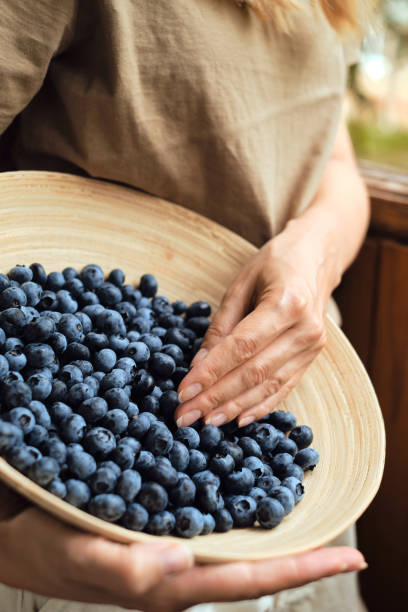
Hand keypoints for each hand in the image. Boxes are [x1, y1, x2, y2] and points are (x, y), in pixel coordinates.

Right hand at [0, 506, 365, 610]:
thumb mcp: (82, 557)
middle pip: (256, 563)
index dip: (302, 568)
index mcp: (174, 584)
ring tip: (308, 504)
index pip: (250, 578)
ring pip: (238, 537)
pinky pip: (213, 515)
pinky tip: (249, 480)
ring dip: (276, 527)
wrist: (28, 535)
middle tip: (347, 537)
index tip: (350, 555)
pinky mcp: (166, 524)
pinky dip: (238, 500)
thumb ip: (127, 566)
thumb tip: (179, 560)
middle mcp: (185, 567)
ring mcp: (178, 547)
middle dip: (302, 553)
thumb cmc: (54, 552)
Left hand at [176, 225, 336, 428]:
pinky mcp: (312, 358)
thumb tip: (199, 365)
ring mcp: (312, 347)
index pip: (242, 347)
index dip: (211, 372)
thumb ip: (221, 326)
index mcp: (286, 303)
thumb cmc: (275, 264)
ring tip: (205, 422)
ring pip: (269, 386)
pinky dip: (260, 407)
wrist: (317, 258)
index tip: (184, 390)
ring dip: (234, 408)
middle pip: (254, 372)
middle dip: (216, 397)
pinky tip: (238, 420)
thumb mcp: (241, 283)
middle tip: (185, 415)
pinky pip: (284, 388)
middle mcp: (305, 330)